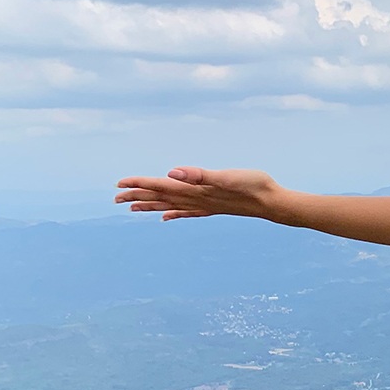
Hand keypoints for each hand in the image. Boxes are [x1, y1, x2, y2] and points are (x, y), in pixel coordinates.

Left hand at [114, 167, 287, 220]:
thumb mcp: (227, 176)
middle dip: (138, 197)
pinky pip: (188, 212)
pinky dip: (174, 213)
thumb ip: (199, 174)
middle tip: (115, 198)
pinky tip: (166, 216)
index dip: (139, 184)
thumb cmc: (254, 186)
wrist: (273, 203)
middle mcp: (197, 200)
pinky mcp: (214, 207)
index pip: (161, 186)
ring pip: (171, 206)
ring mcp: (205, 205)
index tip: (118, 184)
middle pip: (161, 198)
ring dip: (151, 206)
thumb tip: (172, 173)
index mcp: (196, 190)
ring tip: (132, 208)